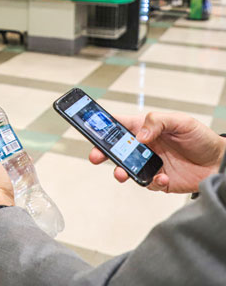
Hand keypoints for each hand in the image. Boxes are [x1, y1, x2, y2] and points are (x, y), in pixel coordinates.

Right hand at [89, 112, 225, 193]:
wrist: (221, 163)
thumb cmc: (201, 138)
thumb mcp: (181, 121)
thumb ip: (157, 122)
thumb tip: (139, 135)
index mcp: (145, 129)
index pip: (118, 125)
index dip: (102, 126)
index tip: (91, 129)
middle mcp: (144, 147)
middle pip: (116, 149)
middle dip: (102, 152)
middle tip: (95, 156)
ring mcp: (149, 164)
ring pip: (126, 169)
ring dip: (121, 171)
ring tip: (121, 174)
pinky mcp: (159, 181)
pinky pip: (148, 183)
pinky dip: (152, 182)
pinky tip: (163, 178)